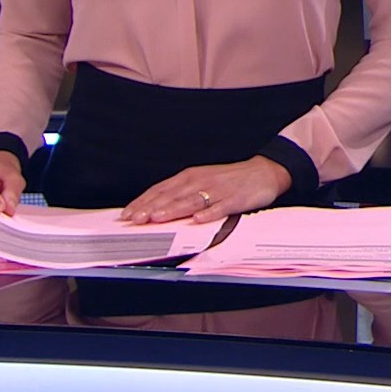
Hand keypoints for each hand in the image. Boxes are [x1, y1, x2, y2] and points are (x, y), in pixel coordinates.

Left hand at [119, 156, 292, 225]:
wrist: (263, 171)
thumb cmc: (228, 180)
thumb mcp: (201, 181)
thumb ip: (180, 194)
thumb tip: (154, 209)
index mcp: (190, 177)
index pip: (161, 190)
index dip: (143, 202)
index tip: (126, 214)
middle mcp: (200, 182)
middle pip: (172, 196)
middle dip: (152, 208)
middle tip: (135, 220)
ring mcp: (218, 190)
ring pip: (192, 201)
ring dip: (174, 209)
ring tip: (158, 218)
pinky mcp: (235, 199)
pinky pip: (221, 207)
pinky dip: (209, 213)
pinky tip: (199, 220)